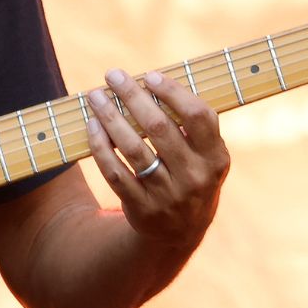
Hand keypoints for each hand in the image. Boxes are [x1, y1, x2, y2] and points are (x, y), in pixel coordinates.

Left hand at [85, 69, 229, 250]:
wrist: (180, 232)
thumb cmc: (190, 176)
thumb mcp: (205, 156)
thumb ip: (191, 125)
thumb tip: (151, 83)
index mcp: (215, 158)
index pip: (198, 116)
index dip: (173, 92)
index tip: (149, 76)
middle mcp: (194, 177)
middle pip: (159, 128)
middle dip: (132, 96)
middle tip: (113, 75)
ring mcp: (168, 195)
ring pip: (133, 148)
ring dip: (110, 117)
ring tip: (96, 96)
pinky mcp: (142, 208)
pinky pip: (115, 172)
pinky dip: (101, 147)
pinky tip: (92, 126)